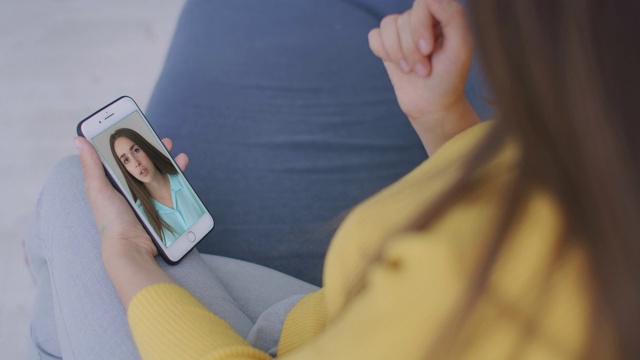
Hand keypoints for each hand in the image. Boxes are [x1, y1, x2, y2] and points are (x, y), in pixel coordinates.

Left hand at [75, 136, 188, 258]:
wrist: (132, 247)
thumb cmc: (111, 220)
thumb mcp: (98, 190)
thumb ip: (92, 165)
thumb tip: (79, 139)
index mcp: (115, 184)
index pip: (122, 157)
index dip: (130, 142)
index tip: (136, 128)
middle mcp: (132, 189)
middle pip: (145, 162)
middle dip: (154, 149)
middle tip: (161, 139)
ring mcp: (150, 197)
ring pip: (161, 172)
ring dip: (169, 159)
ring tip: (174, 151)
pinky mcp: (164, 205)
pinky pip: (173, 186)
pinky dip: (179, 174)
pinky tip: (181, 166)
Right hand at [369, 0, 477, 152]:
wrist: (432, 104)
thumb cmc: (449, 77)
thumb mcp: (460, 48)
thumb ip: (453, 16)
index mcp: (442, 14)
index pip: (423, 2)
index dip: (420, 25)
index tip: (428, 49)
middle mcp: (422, 18)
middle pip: (403, 19)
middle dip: (411, 49)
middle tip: (424, 70)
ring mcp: (403, 31)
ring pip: (387, 25)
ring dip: (398, 54)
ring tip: (413, 71)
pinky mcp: (387, 44)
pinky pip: (374, 36)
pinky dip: (383, 52)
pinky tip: (398, 65)